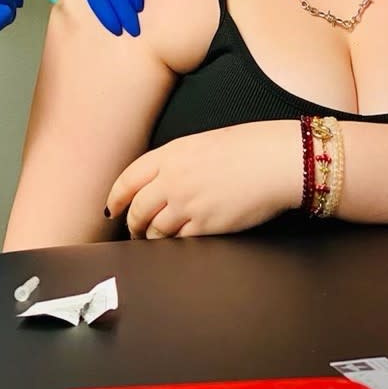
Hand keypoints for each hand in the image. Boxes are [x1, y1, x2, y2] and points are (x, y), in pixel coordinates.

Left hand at [105, 122, 301, 237]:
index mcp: (170, 155)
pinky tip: (174, 243)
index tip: (112, 208)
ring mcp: (188, 204)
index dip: (115, 197)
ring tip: (152, 239)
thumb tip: (161, 180)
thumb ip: (175, 162)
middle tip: (133, 229)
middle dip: (131, 223)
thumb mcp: (201, 143)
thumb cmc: (246, 147)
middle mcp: (173, 179)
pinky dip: (172, 244)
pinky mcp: (206, 225)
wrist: (275, 160)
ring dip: (150, 237)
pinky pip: (178, 241)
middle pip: (137, 209)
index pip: (128, 179)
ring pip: (154, 229)